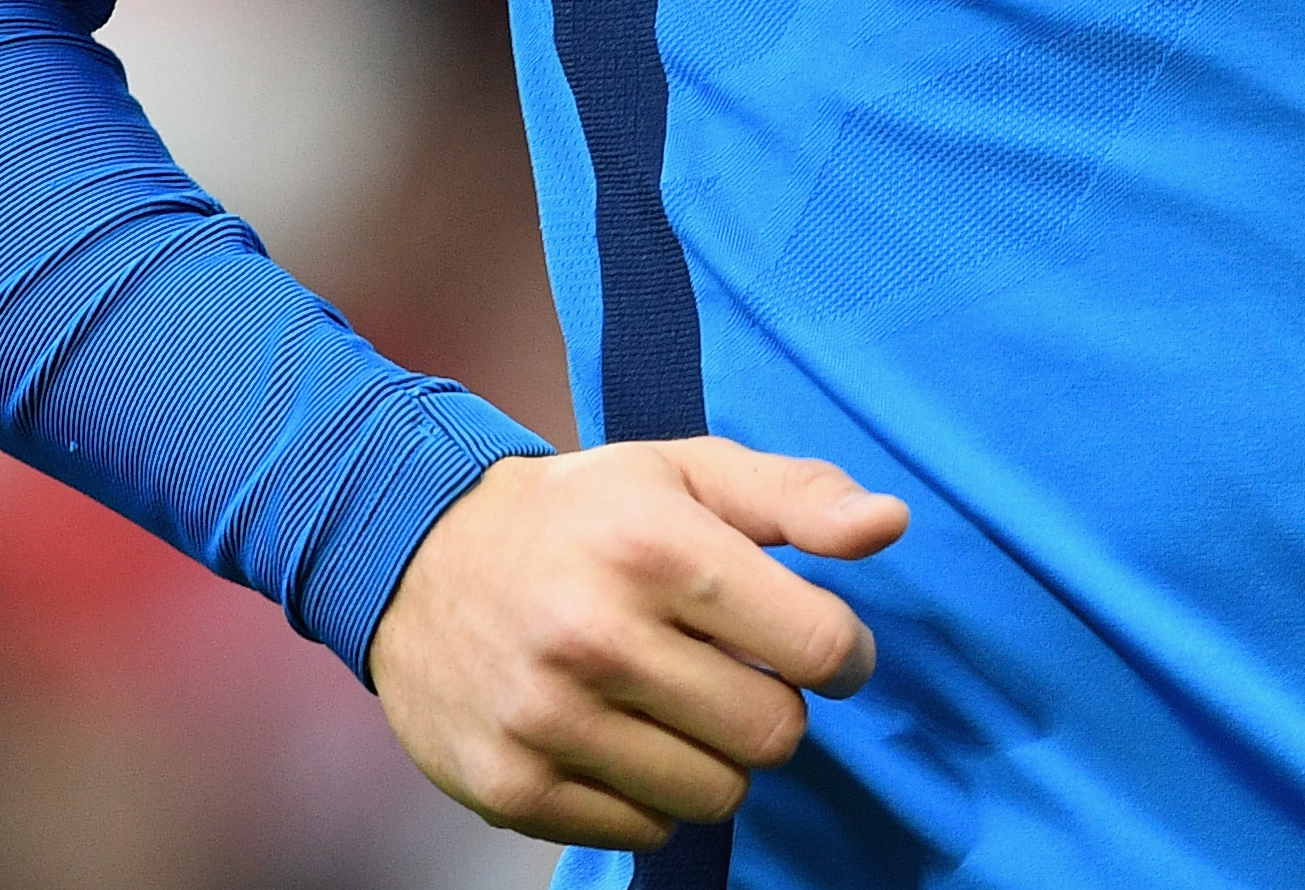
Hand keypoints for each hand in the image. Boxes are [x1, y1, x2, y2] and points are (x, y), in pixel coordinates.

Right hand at [368, 436, 908, 851]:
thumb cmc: (580, 513)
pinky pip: (646, 831)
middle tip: (733, 671)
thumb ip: (799, 496)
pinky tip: (620, 734)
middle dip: (775, 707)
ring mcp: (549, 721)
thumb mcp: (689, 472)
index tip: (818, 644)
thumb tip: (890, 524)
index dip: (842, 654)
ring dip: (715, 756)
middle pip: (775, 735)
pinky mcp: (511, 786)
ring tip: (673, 701)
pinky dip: (652, 793)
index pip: (818, 647)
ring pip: (717, 794)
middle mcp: (597, 637)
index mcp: (655, 548)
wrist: (414, 557)